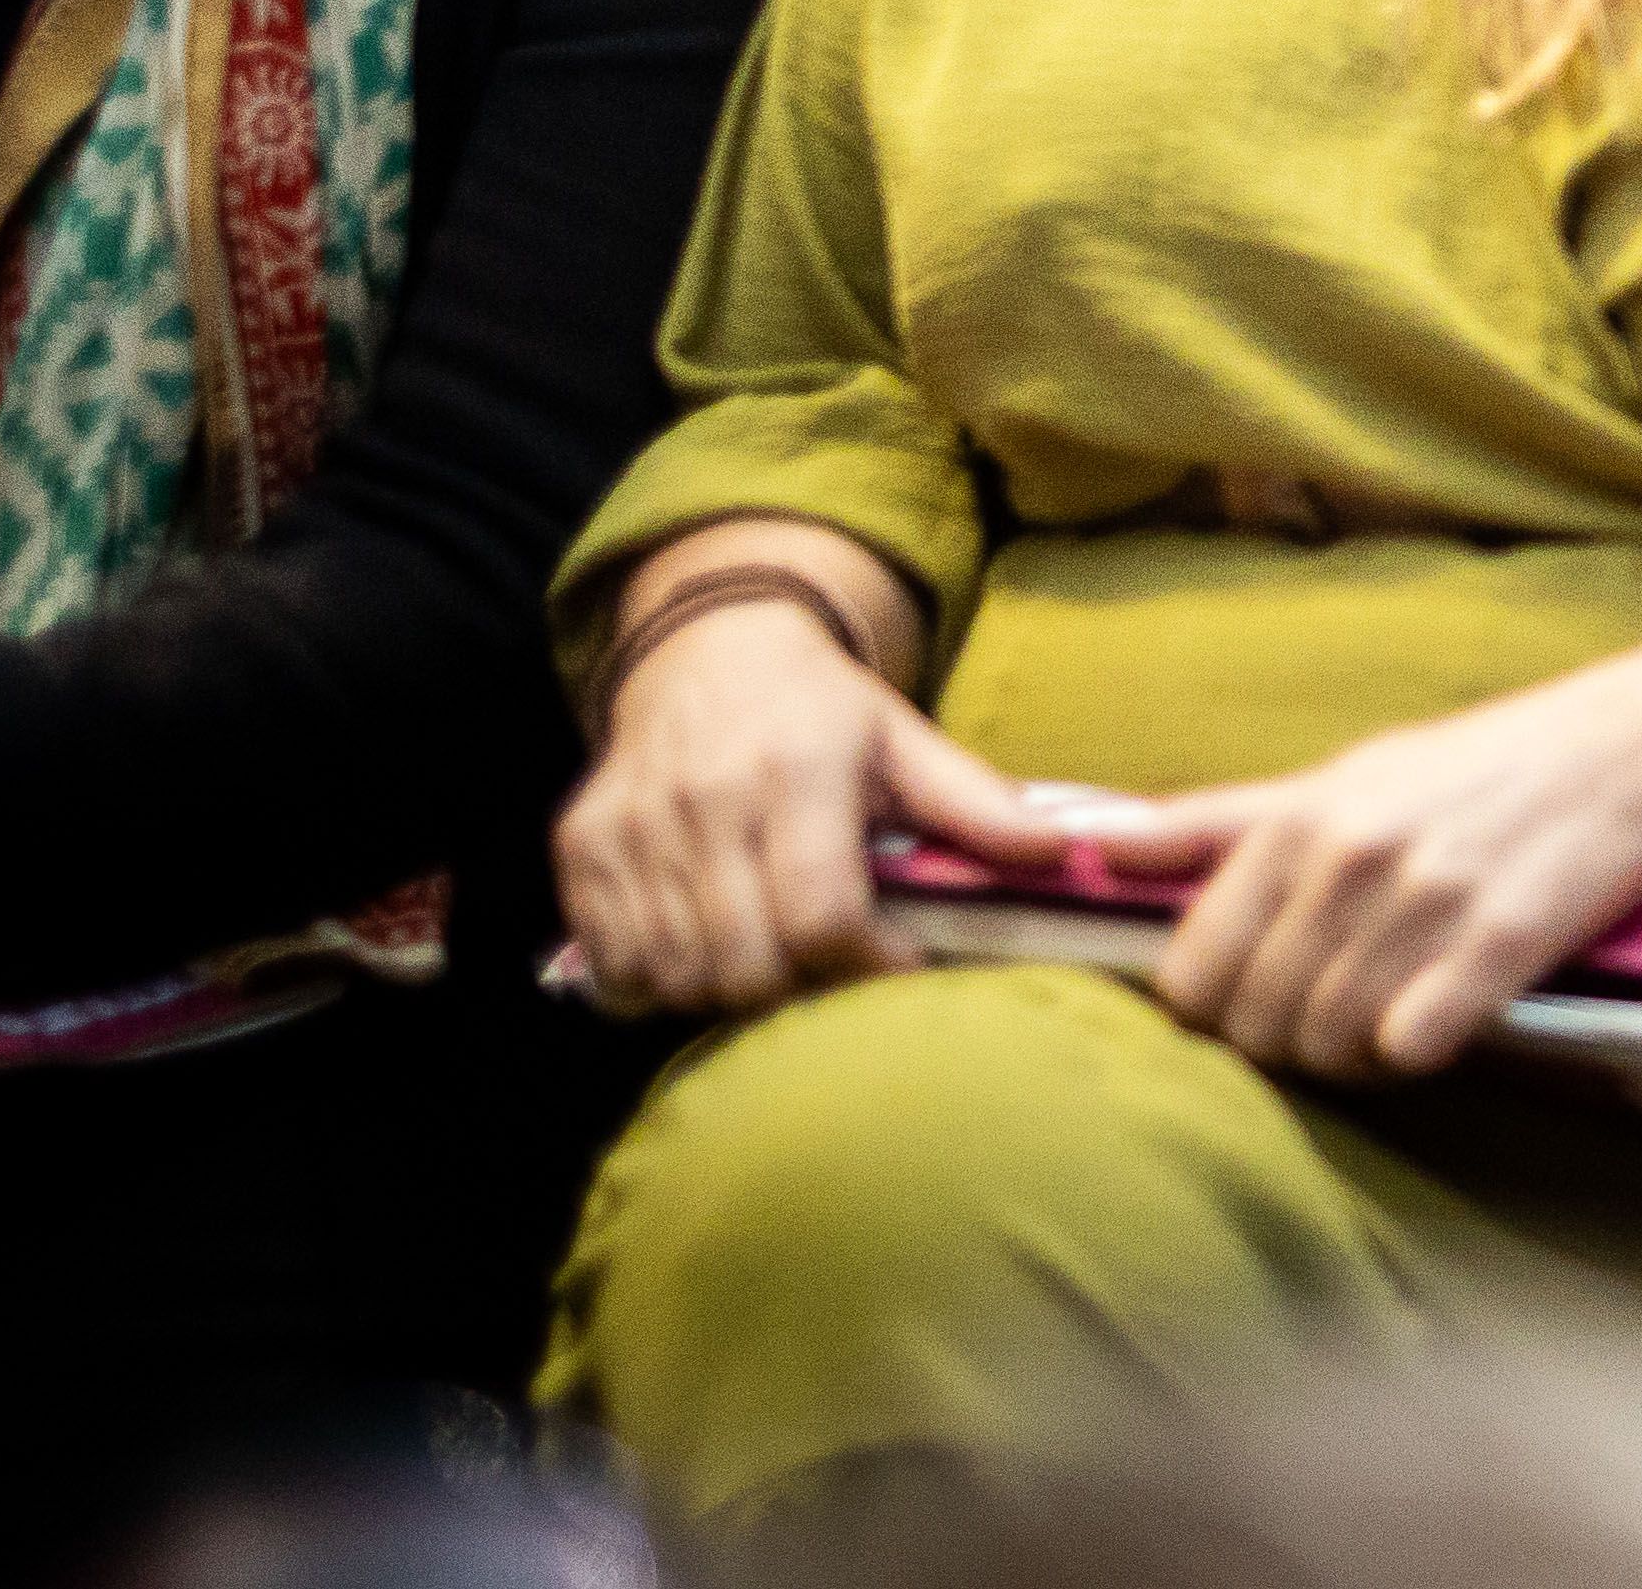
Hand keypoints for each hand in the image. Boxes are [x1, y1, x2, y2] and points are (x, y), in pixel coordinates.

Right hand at [556, 552, 1073, 1018]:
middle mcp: (705, 798)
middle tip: (831, 968)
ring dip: (729, 992)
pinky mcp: (580, 845)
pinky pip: (612, 963)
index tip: (899, 966)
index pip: (821, 915)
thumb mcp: (906, 737)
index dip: (866, 964)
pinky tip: (702, 952)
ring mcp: (633, 826)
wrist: (705, 648)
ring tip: (772, 958)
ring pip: (676, 975)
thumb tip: (1061, 854)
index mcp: (798, 770)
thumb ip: (977, 803)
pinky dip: (655, 982)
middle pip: (745, 964)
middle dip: (799, 990)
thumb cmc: (821, 706)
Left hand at [1078, 655, 1641, 1081]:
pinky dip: (1415, 1053)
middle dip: (1283, 1039)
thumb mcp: (1344, 773)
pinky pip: (1409, 1048)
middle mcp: (1349, 860)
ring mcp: (1422, 903)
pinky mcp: (1495, 946)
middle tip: (1333, 1014)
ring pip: (1329, 1044)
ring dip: (1351, 1054)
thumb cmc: (1478, 767)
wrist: (1634, 754)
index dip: (1212, 1006)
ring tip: (1389, 1015)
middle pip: (1256, 1021)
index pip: (1191, 971)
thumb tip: (1099, 841)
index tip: (1254, 999)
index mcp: (1299, 820)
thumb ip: (1219, 820)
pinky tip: (1440, 1019)